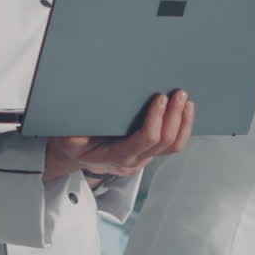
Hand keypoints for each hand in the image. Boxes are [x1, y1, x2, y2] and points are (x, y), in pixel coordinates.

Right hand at [43, 90, 194, 181]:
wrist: (73, 156)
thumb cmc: (73, 143)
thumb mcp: (68, 135)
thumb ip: (79, 127)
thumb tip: (91, 104)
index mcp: (115, 156)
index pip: (143, 140)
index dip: (155, 120)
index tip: (159, 99)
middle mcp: (132, 160)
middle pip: (163, 143)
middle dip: (174, 116)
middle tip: (178, 94)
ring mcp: (142, 159)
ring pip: (171, 146)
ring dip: (182, 123)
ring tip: (186, 102)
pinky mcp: (148, 153)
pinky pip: (170, 145)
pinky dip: (181, 127)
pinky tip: (185, 111)